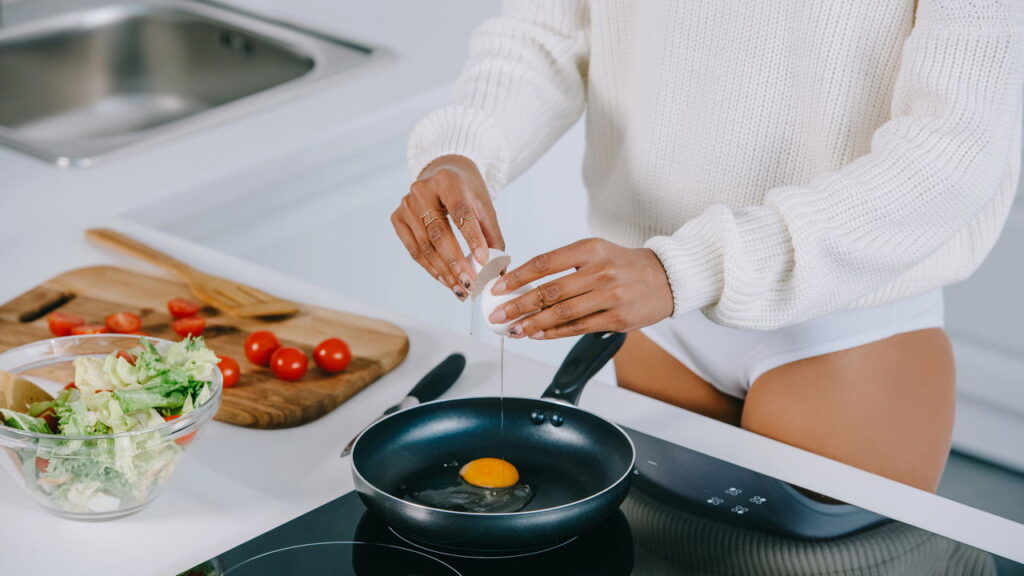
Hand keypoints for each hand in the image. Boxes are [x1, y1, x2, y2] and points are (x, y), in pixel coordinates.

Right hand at [391, 155, 503, 299]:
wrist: (441, 172)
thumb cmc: (466, 191)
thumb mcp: (483, 205)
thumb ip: (491, 234)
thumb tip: (498, 270)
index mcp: (447, 180)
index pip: (460, 212)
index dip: (472, 238)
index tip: (483, 262)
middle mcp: (422, 190)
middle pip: (439, 233)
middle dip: (455, 262)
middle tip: (470, 284)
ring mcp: (406, 204)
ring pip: (424, 245)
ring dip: (443, 271)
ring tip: (459, 289)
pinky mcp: (397, 217)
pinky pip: (413, 249)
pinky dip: (430, 268)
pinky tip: (444, 280)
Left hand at [489, 238, 673, 338]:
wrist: (667, 278)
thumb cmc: (624, 266)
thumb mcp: (596, 252)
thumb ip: (565, 266)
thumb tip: (525, 284)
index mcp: (590, 249)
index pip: (544, 263)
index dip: (517, 277)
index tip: (498, 288)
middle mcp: (599, 271)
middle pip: (549, 291)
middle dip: (518, 304)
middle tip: (498, 314)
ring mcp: (609, 296)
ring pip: (561, 313)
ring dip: (532, 323)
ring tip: (514, 329)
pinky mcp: (617, 318)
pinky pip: (578, 327)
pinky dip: (553, 332)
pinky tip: (537, 334)